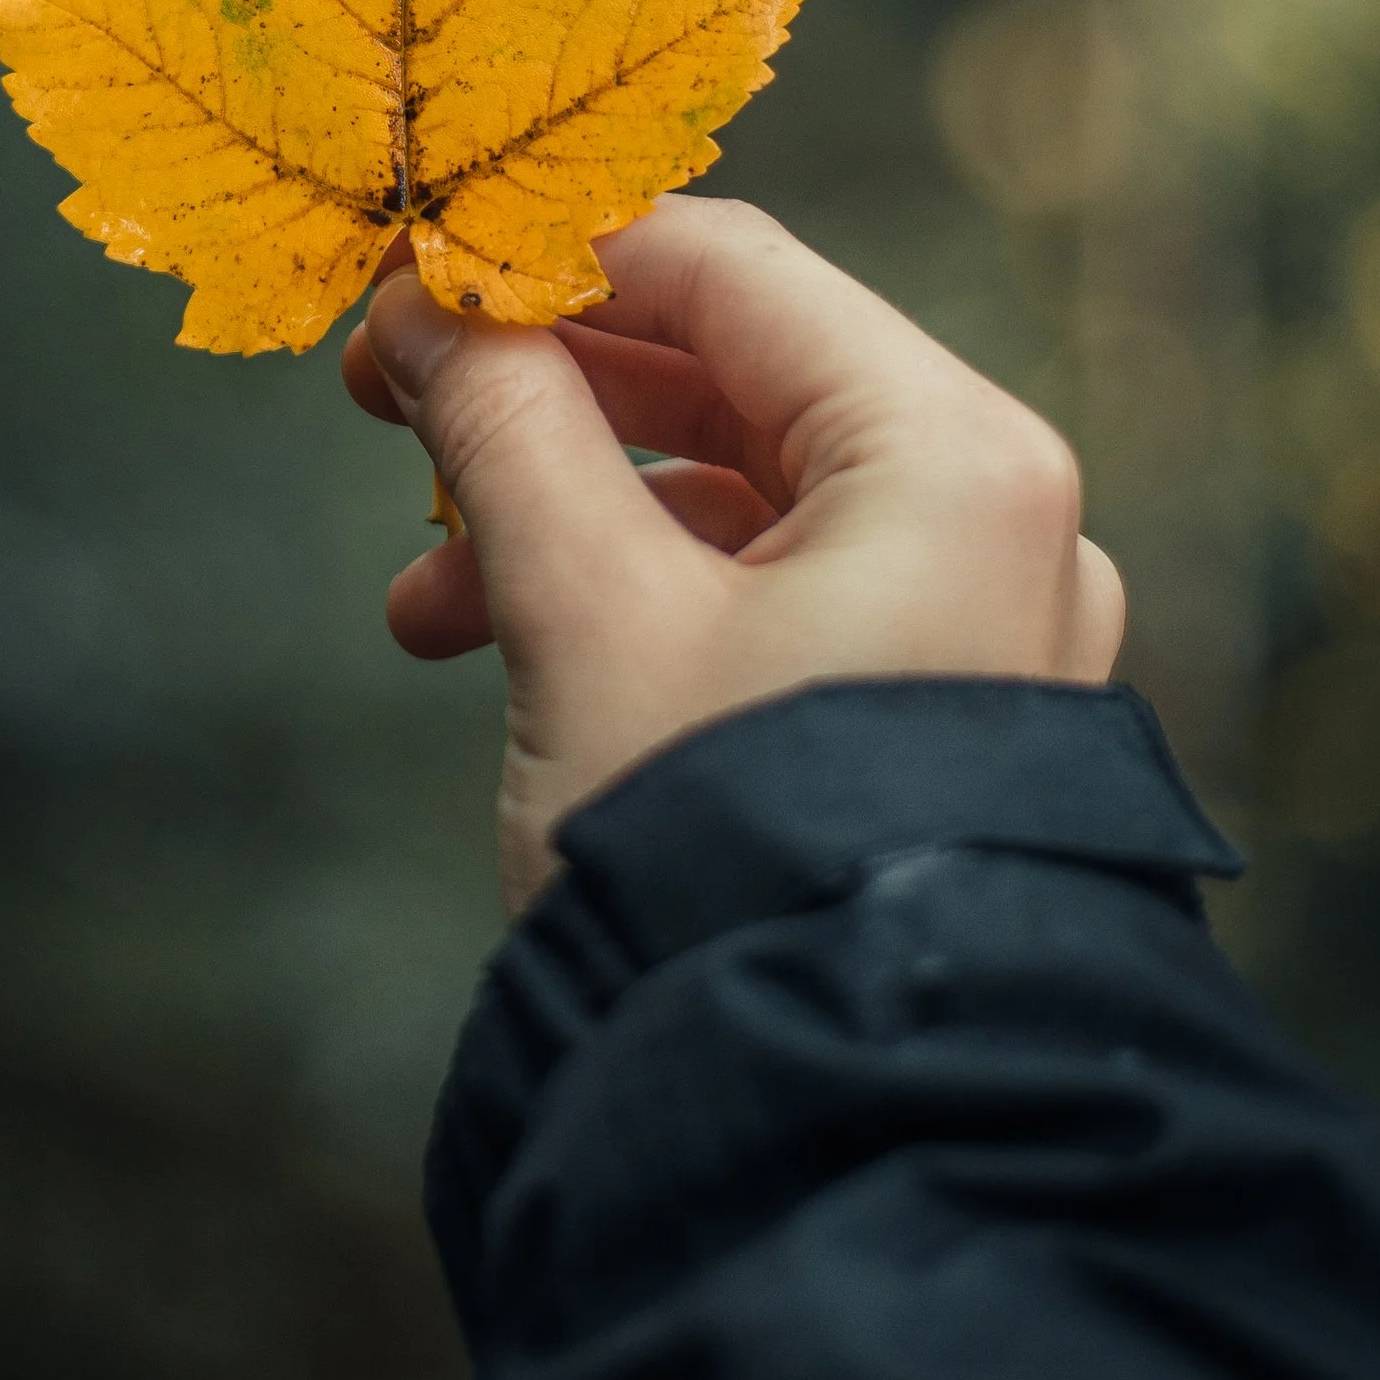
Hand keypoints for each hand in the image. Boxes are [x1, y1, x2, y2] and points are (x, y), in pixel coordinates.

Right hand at [342, 195, 1125, 915]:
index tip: (409, 273)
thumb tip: (425, 302)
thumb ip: (503, 426)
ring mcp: (978, 623)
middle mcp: (997, 519)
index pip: (728, 269)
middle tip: (382, 398)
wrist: (833, 1127)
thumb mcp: (587, 613)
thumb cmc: (727, 853)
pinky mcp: (930, 712)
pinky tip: (501, 655)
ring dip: (565, 514)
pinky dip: (636, 601)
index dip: (549, 252)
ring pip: (738, 498)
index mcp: (955, 455)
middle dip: (543, 395)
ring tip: (420, 598)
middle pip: (735, 377)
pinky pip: (772, 598)